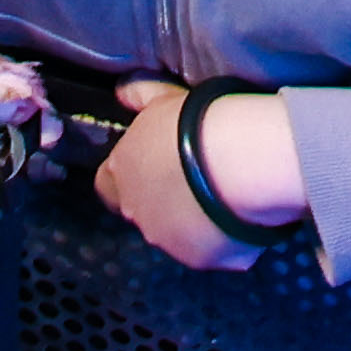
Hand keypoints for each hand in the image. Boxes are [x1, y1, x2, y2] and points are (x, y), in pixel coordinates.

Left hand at [96, 76, 310, 273]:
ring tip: (225, 195)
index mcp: (124, 172)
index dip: (129, 176)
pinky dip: (223, 235)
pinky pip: (211, 248)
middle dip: (166, 198)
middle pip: (144, 210)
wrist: (238, 161)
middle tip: (197, 176)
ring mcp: (168, 240)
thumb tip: (123, 92)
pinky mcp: (200, 258)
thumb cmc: (198, 123)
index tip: (154, 165)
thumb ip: (140, 97)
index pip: (107, 185)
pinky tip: (243, 214)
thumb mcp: (165, 98)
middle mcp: (138, 212)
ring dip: (194, 219)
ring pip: (177, 234)